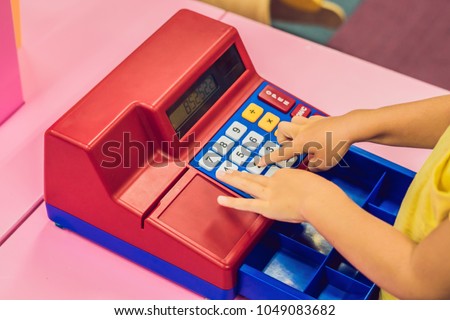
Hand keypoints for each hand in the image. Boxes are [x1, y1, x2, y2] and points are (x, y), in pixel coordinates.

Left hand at [216, 168, 346, 222]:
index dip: (273, 183)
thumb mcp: (317, 184)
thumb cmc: (324, 194)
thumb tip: (313, 193)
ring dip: (232, 179)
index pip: (276, 179)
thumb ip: (310, 188)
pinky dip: (232, 202)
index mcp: (288, 174)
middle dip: (240, 173)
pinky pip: (246, 204)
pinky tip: (221, 200)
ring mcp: (269, 193)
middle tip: (228, 169)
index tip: (273, 186)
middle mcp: (276, 181)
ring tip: (220, 174)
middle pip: (255, 177)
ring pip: (247, 184)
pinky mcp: (266, 206)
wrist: (320, 200)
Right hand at [259, 115, 351, 171]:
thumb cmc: (337, 145)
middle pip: (281, 129)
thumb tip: (310, 164)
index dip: (268, 159)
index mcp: (299, 143)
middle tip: (290, 147)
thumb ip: (313, 166)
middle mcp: (301, 131)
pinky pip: (307, 120)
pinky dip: (307, 127)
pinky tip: (315, 133)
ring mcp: (310, 122)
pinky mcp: (319, 118)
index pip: (280, 153)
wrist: (350, 127)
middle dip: (282, 138)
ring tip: (300, 138)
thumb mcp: (324, 164)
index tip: (259, 162)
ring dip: (292, 129)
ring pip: (292, 121)